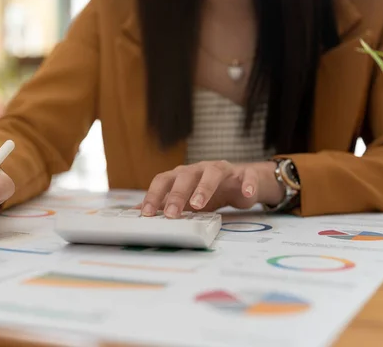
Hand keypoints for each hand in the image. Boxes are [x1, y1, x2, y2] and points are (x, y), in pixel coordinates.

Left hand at [140, 161, 284, 217]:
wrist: (241, 183)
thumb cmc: (208, 192)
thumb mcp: (185, 200)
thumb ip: (164, 204)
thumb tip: (136, 213)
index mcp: (182, 175)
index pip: (163, 180)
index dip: (153, 195)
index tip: (146, 214)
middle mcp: (200, 169)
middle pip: (185, 175)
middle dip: (177, 194)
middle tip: (172, 214)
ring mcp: (222, 170)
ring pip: (213, 173)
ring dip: (204, 188)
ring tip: (199, 205)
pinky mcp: (244, 175)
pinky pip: (246, 176)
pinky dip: (246, 184)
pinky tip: (245, 194)